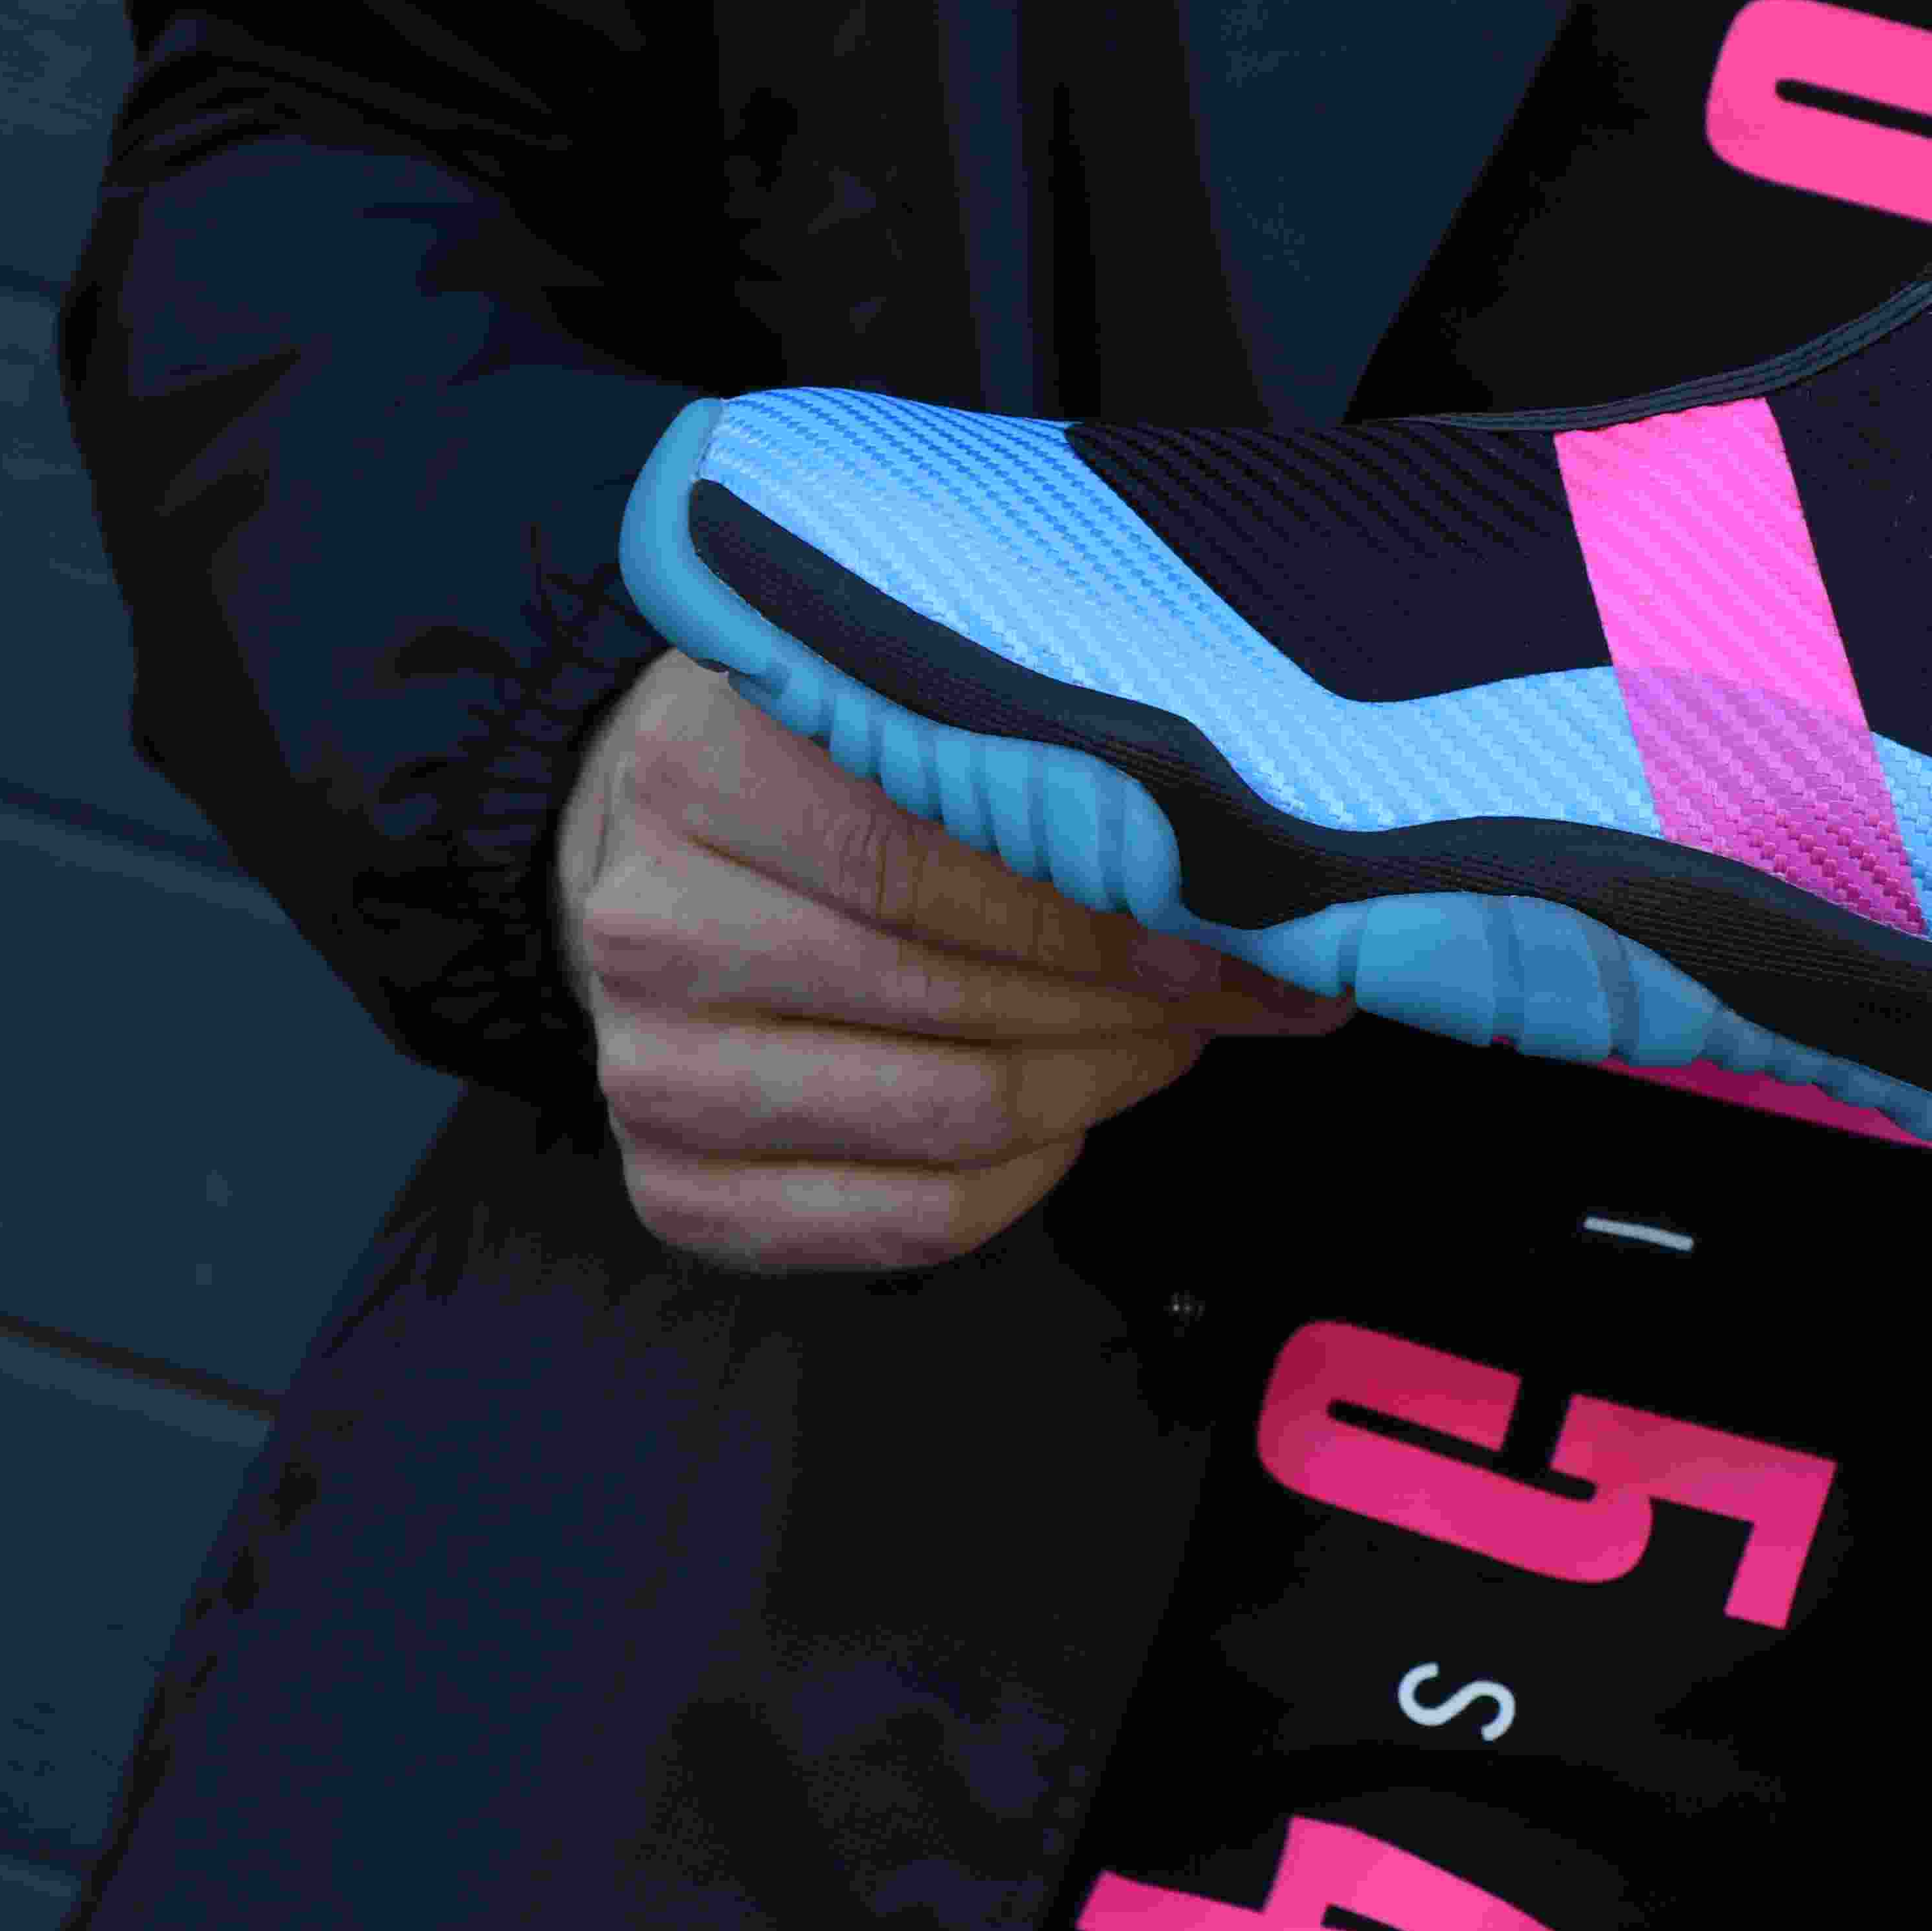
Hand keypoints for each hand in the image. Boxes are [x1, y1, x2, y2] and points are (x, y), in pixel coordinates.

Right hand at [553, 648, 1353, 1274]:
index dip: (1108, 902)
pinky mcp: (681, 1193)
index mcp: (697, 775)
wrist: (663, 847)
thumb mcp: (907, 713)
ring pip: (957, 1114)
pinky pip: (918, 1217)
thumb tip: (1279, 883)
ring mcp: (654, 1076)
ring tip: (1174, 1029)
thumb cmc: (823, 766)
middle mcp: (652, 930)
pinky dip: (1035, 1172)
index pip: (936, 864)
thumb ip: (1056, 772)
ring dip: (1105, 1077)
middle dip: (1137, 996)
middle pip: (964, 998)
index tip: (1236, 911)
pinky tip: (1078, 1106)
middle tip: (1239, 979)